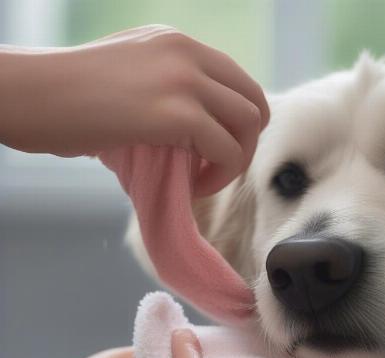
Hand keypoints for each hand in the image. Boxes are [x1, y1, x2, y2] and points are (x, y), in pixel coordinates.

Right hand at [0, 25, 268, 193]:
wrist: (29, 95)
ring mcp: (184, 78)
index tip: (214, 150)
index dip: (237, 123)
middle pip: (255, 101)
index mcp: (179, 43)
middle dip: (246, 143)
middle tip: (217, 168)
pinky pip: (227, 151)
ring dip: (234, 162)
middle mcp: (188, 52)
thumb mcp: (131, 79)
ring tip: (202, 180)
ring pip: (250, 124)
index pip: (239, 82)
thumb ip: (168, 93)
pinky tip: (191, 186)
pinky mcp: (176, 111)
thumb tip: (196, 134)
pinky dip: (218, 177)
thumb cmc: (67, 98)